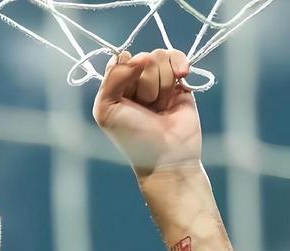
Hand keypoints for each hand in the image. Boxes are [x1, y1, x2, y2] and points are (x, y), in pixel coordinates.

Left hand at [93, 49, 201, 176]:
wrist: (167, 156)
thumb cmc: (133, 138)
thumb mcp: (106, 110)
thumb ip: (111, 79)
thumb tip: (130, 55)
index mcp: (115, 88)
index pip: (119, 60)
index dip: (126, 71)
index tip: (128, 92)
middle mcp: (135, 82)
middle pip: (142, 58)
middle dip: (146, 83)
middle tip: (147, 107)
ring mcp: (158, 81)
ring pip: (160, 58)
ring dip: (161, 83)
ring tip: (160, 107)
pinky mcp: (180, 83)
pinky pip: (177, 57)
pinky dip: (179, 63)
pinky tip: (182, 75)